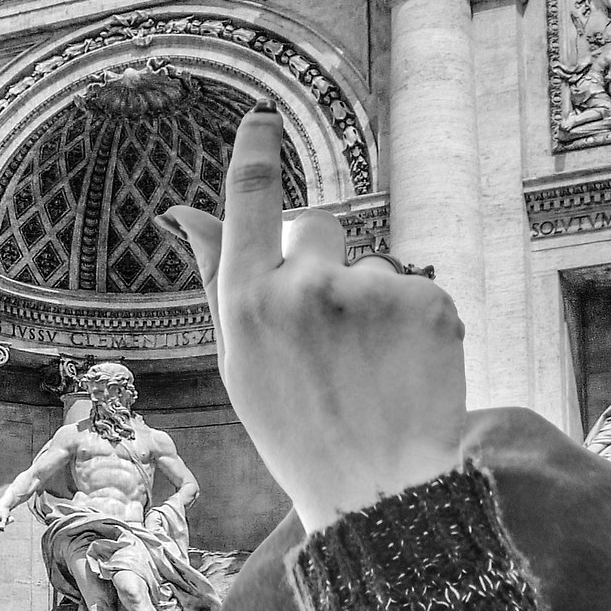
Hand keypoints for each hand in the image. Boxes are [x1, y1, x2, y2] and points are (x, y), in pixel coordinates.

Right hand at [164, 110, 465, 529]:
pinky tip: (407, 375)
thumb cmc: (298, 432)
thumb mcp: (238, 364)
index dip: (255, 150)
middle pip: (317, 224)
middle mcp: (303, 289)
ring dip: (374, 305)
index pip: (249, 200)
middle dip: (323, 260)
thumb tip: (182, 210)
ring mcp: (369, 293)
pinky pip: (418, 290)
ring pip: (372, 266)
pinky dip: (416, 326)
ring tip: (373, 375)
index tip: (263, 117)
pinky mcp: (428, 301)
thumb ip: (218, 280)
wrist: (380, 493)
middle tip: (331, 338)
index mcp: (247, 305)